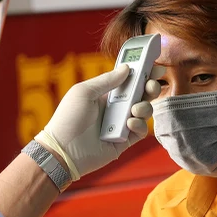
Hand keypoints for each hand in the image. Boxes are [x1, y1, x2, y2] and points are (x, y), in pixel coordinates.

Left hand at [36, 64, 163, 179]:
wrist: (62, 150)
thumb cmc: (68, 119)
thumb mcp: (84, 92)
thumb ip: (107, 80)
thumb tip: (127, 68)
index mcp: (105, 94)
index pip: (128, 80)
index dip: (142, 73)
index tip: (154, 66)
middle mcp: (115, 108)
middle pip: (141, 94)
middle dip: (150, 88)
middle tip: (151, 86)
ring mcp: (120, 124)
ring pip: (144, 111)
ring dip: (144, 107)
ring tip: (134, 109)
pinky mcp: (124, 141)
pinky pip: (140, 130)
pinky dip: (138, 125)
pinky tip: (128, 124)